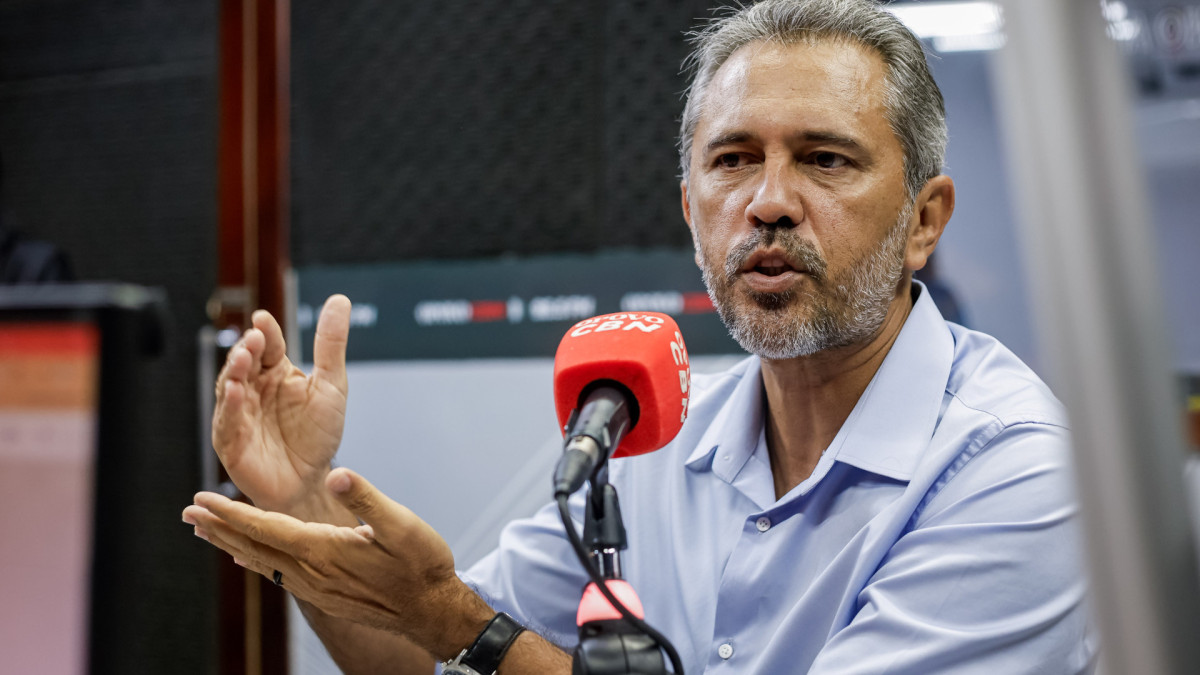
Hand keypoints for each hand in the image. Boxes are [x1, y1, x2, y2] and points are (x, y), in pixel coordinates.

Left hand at [183, 468, 492, 658]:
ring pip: (262, 563)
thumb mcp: (402, 524)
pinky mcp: (325, 596)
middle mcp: (312, 572)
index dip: (231, 512)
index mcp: (324, 550)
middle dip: (219, 528)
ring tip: (209, 532)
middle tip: (188, 514)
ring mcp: (317, 588)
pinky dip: (256, 563)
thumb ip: (366, 498)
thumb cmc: (422, 565)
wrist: (433, 611)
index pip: (265, 527)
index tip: (201, 499)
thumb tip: (337, 474)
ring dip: (232, 545)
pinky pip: (279, 577)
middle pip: (254, 547)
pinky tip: (248, 559)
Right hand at [213, 295, 351, 520]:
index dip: (265, 332)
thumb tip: (339, 299)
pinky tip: (237, 394)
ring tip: (242, 359)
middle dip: (246, 349)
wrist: (314, 482)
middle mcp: (254, 389)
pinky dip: (231, 407)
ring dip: (234, 372)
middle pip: (244, 363)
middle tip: (254, 339)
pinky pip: (228, 422)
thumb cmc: (319, 435)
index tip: (264, 320)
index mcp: (275, 372)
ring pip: (230, 388)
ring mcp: (240, 414)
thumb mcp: (331, 385)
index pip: (268, 345)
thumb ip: (331, 344)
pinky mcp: (232, 442)